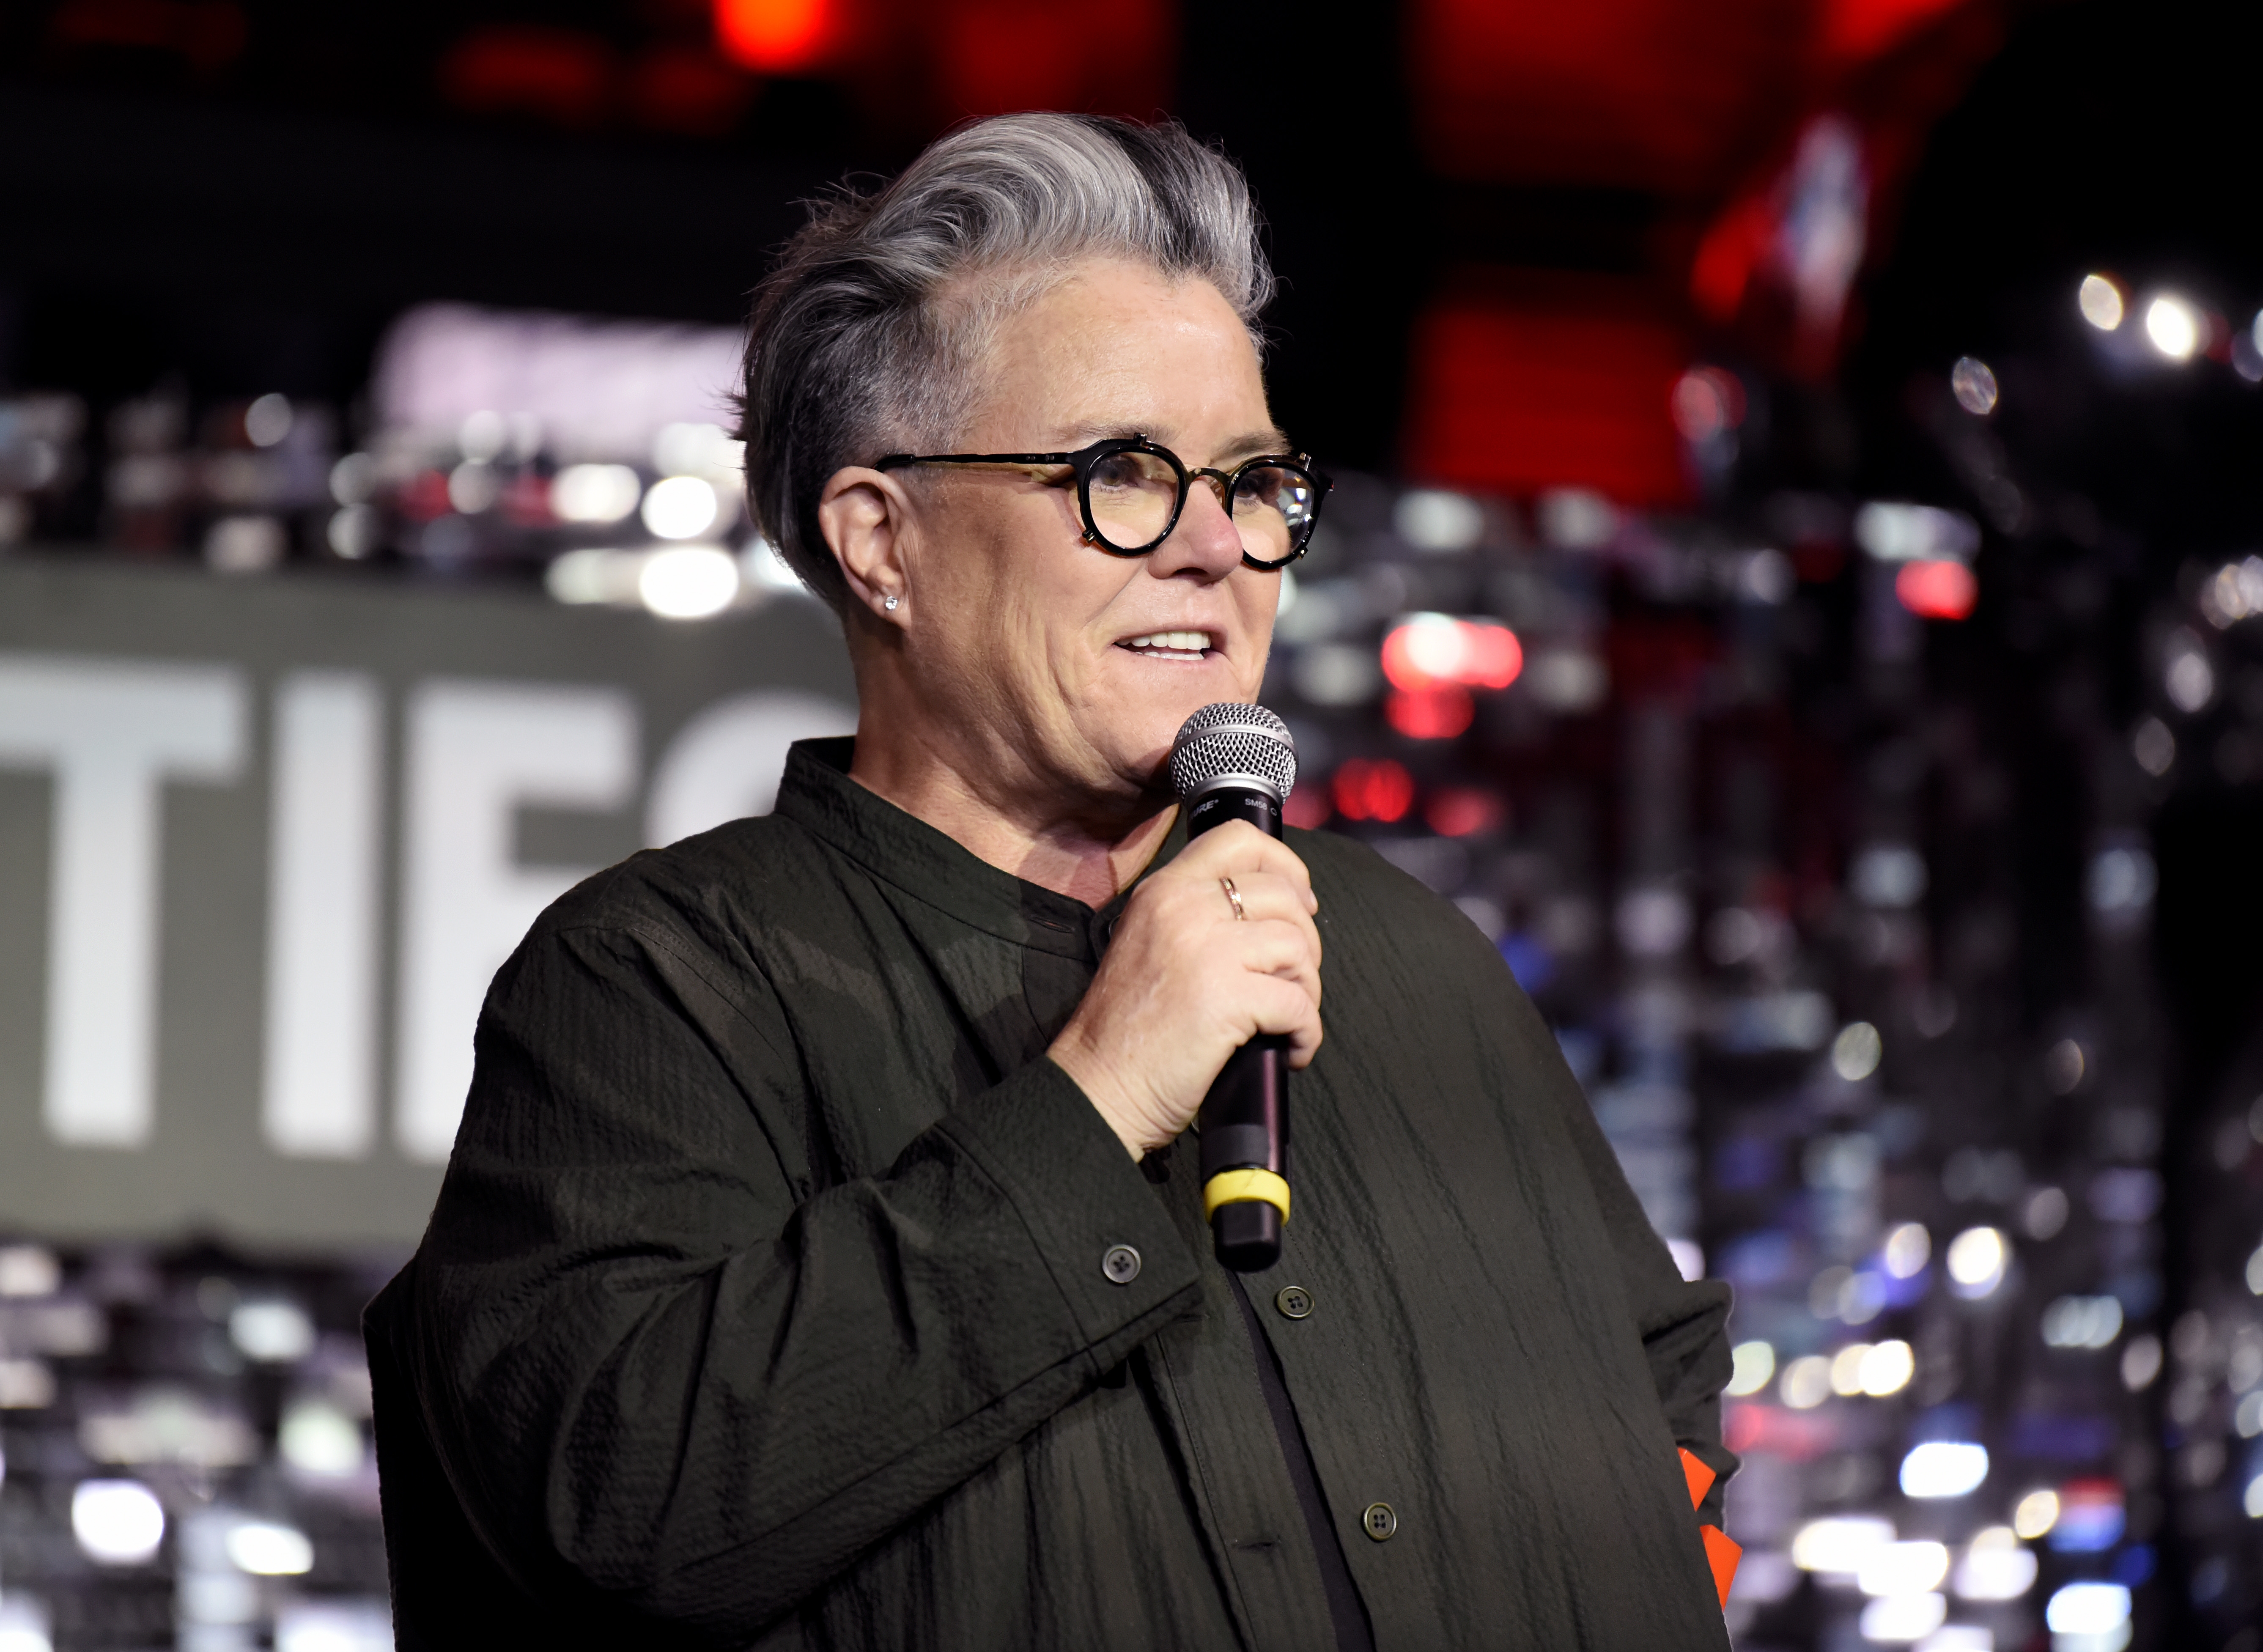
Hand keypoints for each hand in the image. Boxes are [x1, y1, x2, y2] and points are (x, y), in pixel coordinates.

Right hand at [1050, 821, 1322, 1158]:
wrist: (1098, 1087)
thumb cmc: (1128, 1031)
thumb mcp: (1150, 945)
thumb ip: (1196, 917)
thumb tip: (1274, 913)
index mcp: (1162, 890)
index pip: (1239, 838)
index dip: (1286, 865)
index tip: (1301, 902)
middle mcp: (1182, 906)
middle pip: (1284, 894)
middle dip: (1305, 941)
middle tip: (1293, 981)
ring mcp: (1205, 949)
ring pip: (1298, 945)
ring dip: (1307, 988)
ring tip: (1287, 1021)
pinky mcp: (1226, 996)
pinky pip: (1299, 1003)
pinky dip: (1306, 1032)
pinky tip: (1290, 1051)